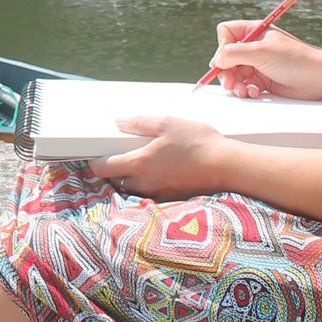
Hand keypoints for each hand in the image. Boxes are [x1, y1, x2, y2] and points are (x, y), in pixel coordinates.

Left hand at [88, 117, 228, 200]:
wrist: (227, 166)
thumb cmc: (198, 142)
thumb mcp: (168, 123)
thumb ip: (140, 123)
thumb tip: (119, 122)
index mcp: (140, 163)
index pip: (102, 169)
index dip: (95, 162)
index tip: (96, 153)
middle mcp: (145, 183)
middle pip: (116, 180)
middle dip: (113, 169)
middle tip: (120, 154)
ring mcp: (158, 193)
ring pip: (132, 189)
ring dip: (130, 178)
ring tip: (140, 162)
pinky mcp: (172, 199)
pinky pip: (150, 193)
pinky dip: (148, 184)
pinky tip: (159, 171)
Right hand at [209, 23, 321, 99]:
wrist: (318, 79)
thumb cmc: (294, 60)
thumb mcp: (260, 52)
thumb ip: (233, 53)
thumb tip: (215, 61)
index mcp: (254, 32)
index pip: (226, 33)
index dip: (222, 47)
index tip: (226, 60)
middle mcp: (254, 47)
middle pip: (227, 57)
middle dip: (226, 71)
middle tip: (229, 83)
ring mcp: (258, 64)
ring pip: (234, 74)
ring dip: (236, 84)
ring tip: (243, 91)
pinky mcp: (264, 81)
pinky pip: (246, 85)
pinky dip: (247, 91)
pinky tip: (256, 93)